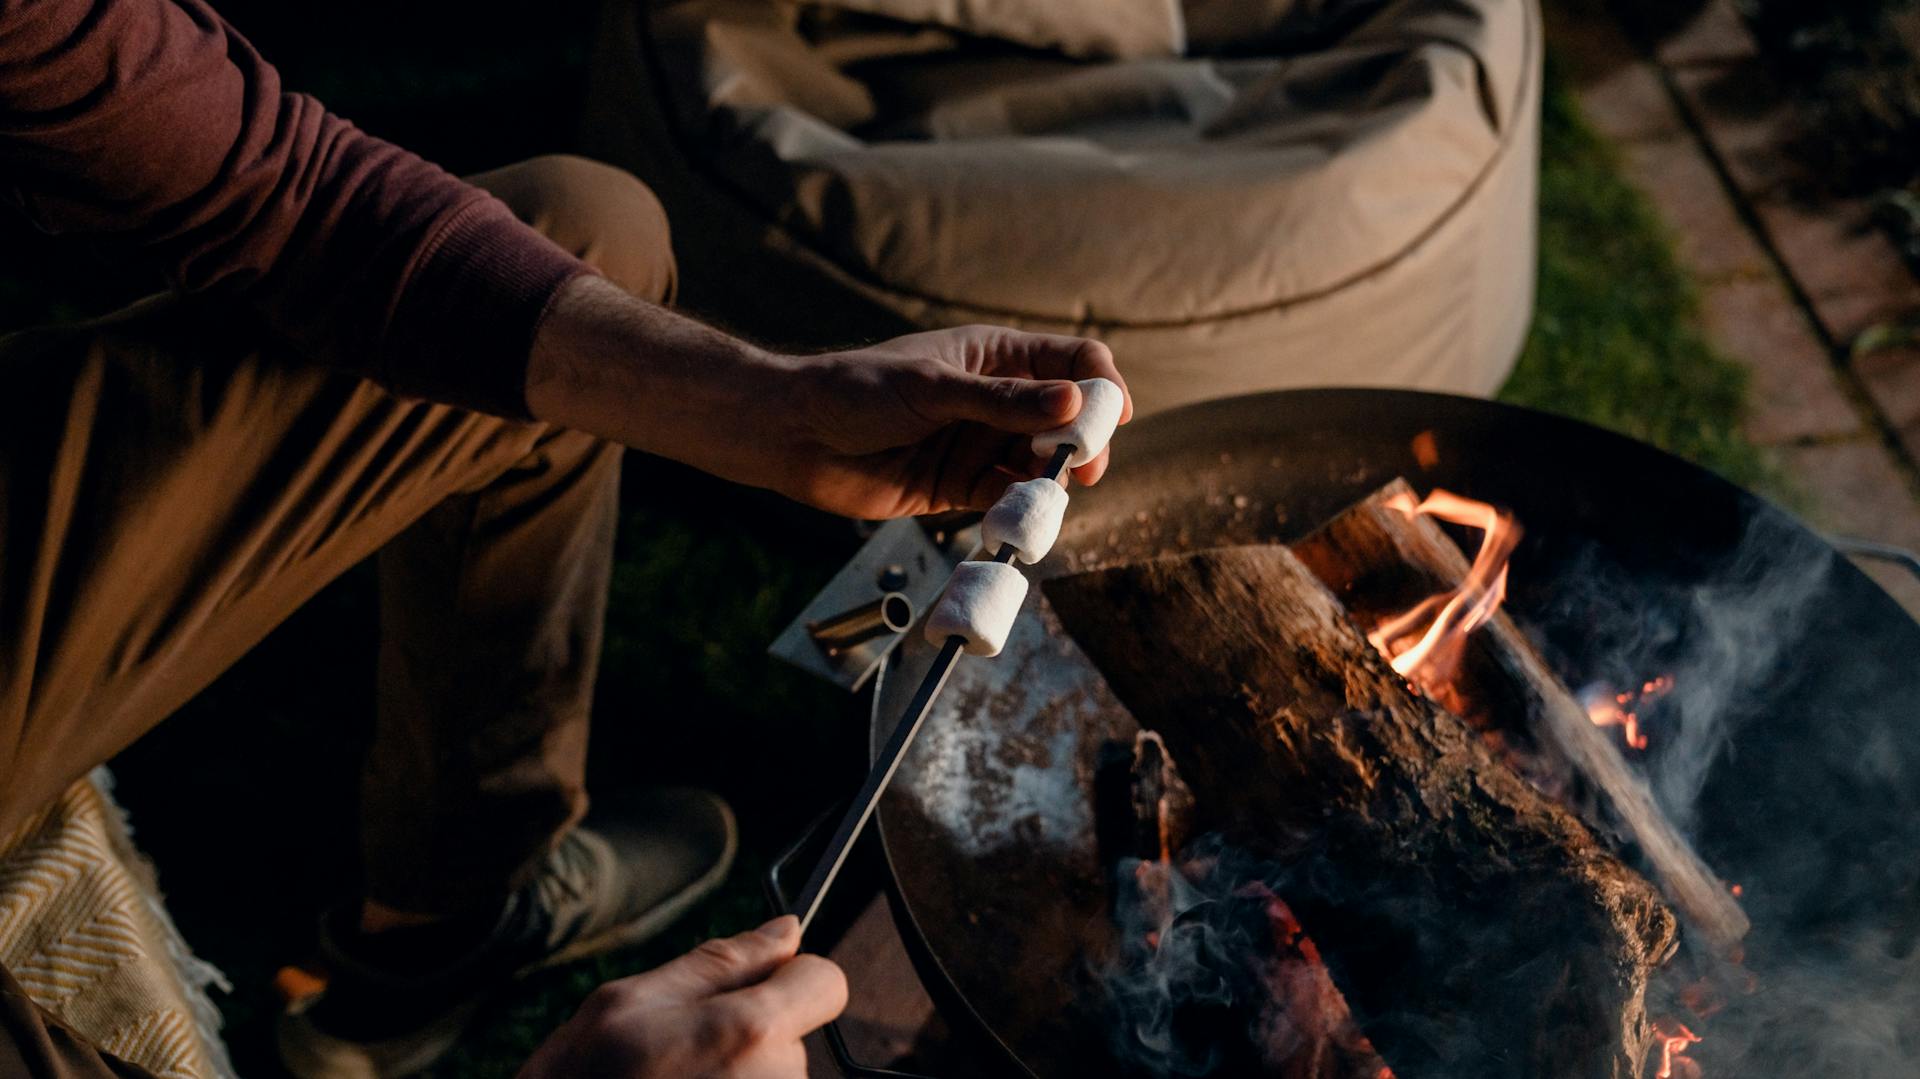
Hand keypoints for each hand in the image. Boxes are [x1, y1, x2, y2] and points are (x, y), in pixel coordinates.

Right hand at [519, 916, 845, 1078]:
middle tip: (675, 1053)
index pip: (826, 982)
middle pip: (794, 1032)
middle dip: (750, 1032)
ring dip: (734, 1074)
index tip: (756, 986)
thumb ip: (718, 962)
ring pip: (772, 1073)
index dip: (792, 976)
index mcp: (751, 1032)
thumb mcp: (628, 1004)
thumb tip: (785, 929)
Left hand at [784, 324, 1133, 517]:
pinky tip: (1014, 518)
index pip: (1072, 361)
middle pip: (1065, 419)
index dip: (1100, 385)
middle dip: (1081, 442)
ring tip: (1045, 497)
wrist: (794, 436)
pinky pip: (1006, 498)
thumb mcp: (934, 389)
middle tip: (1081, 468)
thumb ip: (1004, 402)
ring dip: (1050, 482)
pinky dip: (1018, 510)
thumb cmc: (857, 390)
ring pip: (1039, 464)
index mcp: (994, 355)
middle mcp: (994, 399)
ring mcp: (978, 443)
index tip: (1113, 417)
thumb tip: (1074, 405)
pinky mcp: (959, 486)